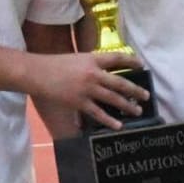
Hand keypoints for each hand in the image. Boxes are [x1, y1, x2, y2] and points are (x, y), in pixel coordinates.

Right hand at [31, 51, 148, 130]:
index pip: (117, 58)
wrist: (37, 73)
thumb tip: (104, 74)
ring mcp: (87, 89)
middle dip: (135, 90)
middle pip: (120, 82)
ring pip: (113, 99)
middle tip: (146, 96)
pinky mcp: (79, 102)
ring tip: (137, 111)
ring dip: (127, 105)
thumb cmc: (54, 65)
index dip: (131, 61)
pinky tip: (118, 125)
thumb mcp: (76, 60)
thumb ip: (91, 65)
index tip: (141, 65)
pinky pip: (98, 113)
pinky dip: (110, 120)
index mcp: (92, 59)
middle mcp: (92, 73)